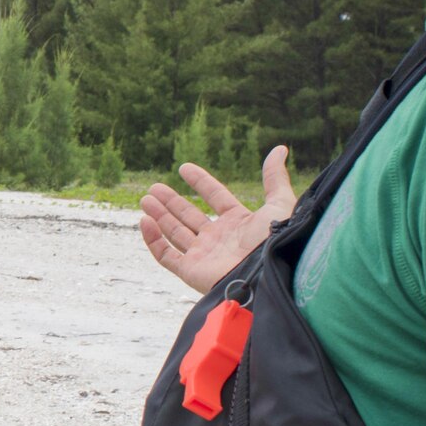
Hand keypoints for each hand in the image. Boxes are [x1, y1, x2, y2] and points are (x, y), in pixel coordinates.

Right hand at [138, 145, 297, 293]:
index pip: (215, 197)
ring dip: (159, 216)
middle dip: (171, 202)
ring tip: (146, 199)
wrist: (265, 276)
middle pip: (190, 216)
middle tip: (154, 188)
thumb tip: (280, 149)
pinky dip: (153, 240)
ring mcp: (204, 255)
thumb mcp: (280, 204)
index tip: (184, 167)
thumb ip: (275, 178)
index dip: (201, 182)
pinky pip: (166, 255)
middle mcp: (219, 238)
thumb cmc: (275, 242)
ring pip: (175, 232)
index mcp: (239, 223)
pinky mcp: (191, 271)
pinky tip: (145, 221)